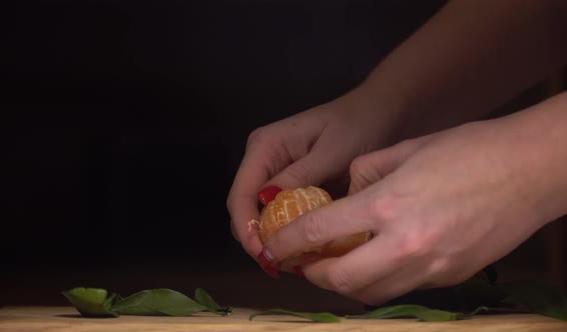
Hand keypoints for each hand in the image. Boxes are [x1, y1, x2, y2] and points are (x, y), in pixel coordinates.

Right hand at [227, 91, 395, 257]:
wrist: (380, 113)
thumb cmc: (358, 125)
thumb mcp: (332, 152)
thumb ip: (300, 177)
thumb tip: (268, 205)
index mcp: (265, 147)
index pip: (241, 194)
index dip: (246, 227)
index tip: (263, 254)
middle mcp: (263, 159)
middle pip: (244, 207)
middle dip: (256, 238)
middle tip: (279, 266)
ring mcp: (275, 172)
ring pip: (259, 213)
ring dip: (270, 238)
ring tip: (291, 261)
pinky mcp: (290, 183)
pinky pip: (279, 211)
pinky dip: (285, 231)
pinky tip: (301, 247)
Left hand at [262, 113, 559, 304]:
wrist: (531, 170)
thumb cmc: (468, 148)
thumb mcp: (405, 149)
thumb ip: (365, 175)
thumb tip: (346, 198)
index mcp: (387, 205)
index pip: (320, 233)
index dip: (288, 244)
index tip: (272, 249)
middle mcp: (404, 245)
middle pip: (341, 280)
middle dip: (313, 275)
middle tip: (304, 263)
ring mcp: (431, 268)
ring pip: (372, 294)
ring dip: (344, 284)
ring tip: (335, 265)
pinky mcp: (451, 278)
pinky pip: (402, 288)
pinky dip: (379, 281)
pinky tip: (376, 262)